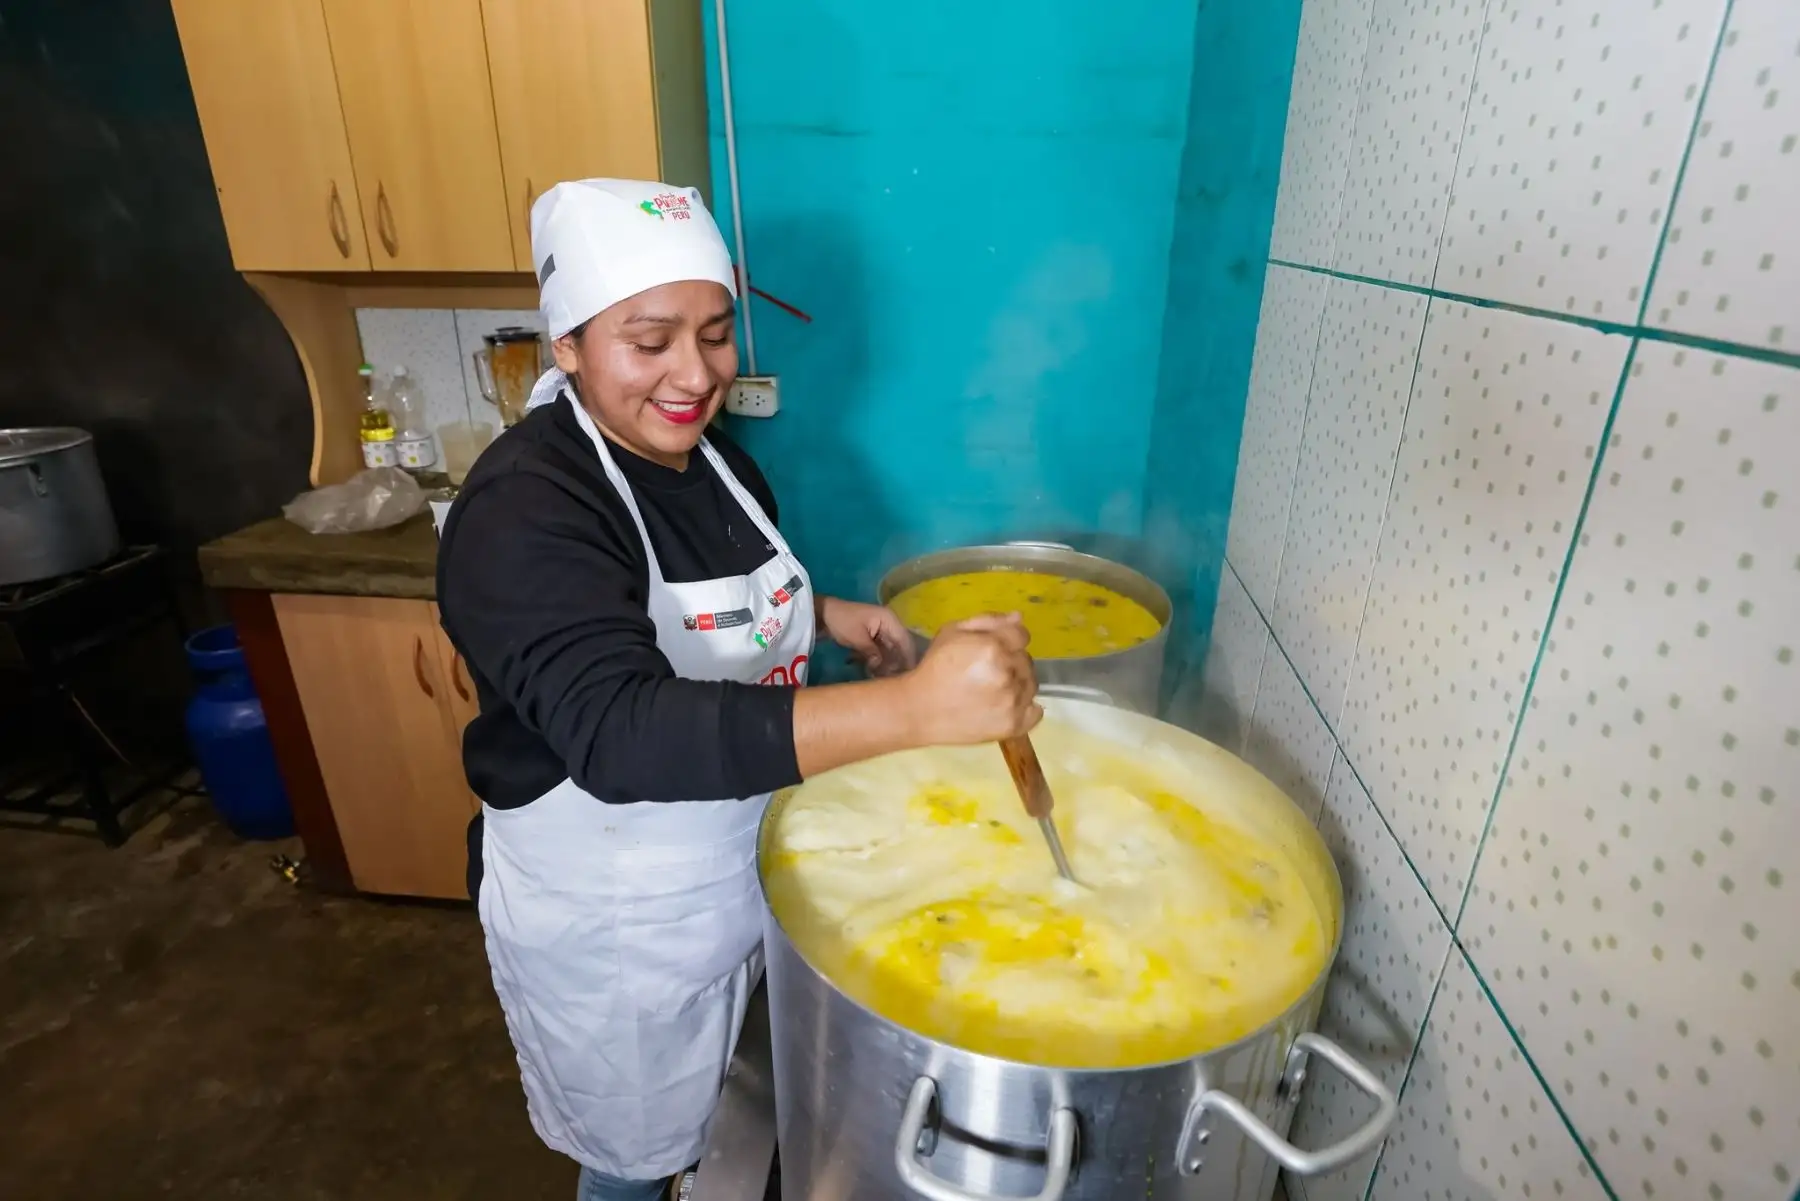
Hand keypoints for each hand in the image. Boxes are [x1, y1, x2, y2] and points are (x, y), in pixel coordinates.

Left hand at [817, 596, 918, 676]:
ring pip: (890, 652)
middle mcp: (889, 625)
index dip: (908, 658)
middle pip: (899, 648)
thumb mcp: (857, 638)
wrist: (823, 615)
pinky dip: (877, 662)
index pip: (905, 641)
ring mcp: (881, 632)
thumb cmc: (842, 621)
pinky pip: (880, 653)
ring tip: (880, 678)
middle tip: (892, 680)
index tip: (909, 674)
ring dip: (885, 665)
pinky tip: (872, 672)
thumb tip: (880, 669)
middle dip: (896, 664)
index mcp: (889, 620)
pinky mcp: (873, 639)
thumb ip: (872, 653)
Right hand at [896, 613, 1040, 745]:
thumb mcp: (952, 632)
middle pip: (1027, 660)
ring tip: (993, 690)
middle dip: (1011, 661)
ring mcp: (1013, 701)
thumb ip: (988, 621)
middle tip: (987, 672)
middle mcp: (1007, 673)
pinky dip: (1025, 708)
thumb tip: (1019, 617)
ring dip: (1018, 683)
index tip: (993, 650)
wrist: (919, 710)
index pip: (1022, 635)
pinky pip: (1036, 712)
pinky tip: (1005, 706)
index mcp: (993, 647)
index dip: (1008, 640)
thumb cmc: (935, 667)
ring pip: (1031, 684)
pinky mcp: (1013, 724)